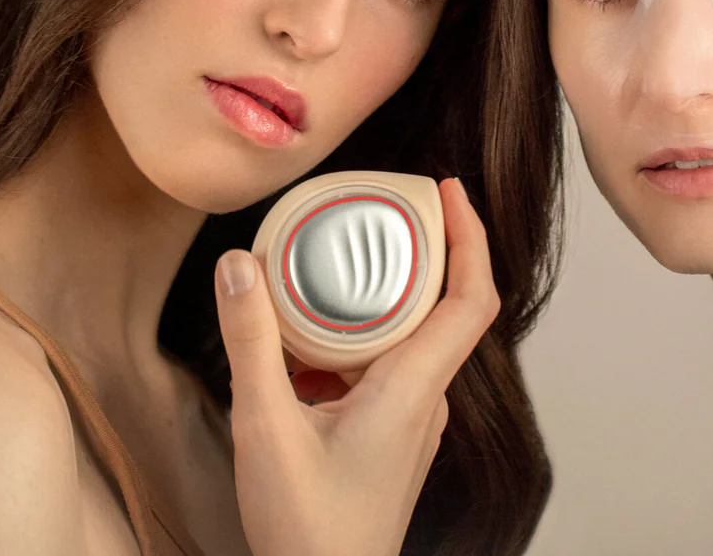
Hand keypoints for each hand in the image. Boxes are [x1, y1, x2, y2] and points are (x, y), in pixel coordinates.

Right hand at [214, 177, 499, 555]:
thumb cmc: (310, 532)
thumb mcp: (265, 427)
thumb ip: (251, 343)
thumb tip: (240, 265)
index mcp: (414, 388)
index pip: (472, 297)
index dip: (469, 235)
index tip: (445, 191)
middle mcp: (426, 399)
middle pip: (436, 305)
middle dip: (405, 253)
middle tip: (366, 212)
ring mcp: (413, 420)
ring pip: (404, 338)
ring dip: (370, 302)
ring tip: (322, 273)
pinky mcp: (393, 435)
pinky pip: (384, 368)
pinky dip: (352, 342)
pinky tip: (303, 347)